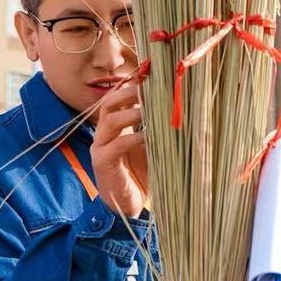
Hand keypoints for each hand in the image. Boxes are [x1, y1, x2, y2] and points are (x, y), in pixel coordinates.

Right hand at [90, 81, 148, 217]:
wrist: (130, 204)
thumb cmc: (143, 173)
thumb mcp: (153, 145)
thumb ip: (158, 128)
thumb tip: (179, 107)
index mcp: (115, 127)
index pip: (117, 98)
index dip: (130, 86)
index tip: (150, 76)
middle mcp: (104, 134)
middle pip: (108, 103)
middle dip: (127, 93)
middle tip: (147, 88)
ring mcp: (101, 148)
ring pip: (110, 121)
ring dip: (130, 113)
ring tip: (148, 110)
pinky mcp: (102, 164)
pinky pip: (115, 146)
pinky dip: (132, 139)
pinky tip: (147, 137)